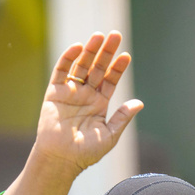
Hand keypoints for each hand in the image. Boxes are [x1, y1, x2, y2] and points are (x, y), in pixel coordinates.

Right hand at [0, 32, 142, 194]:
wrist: (61, 159)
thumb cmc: (86, 153)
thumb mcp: (110, 135)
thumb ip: (122, 118)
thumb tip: (140, 103)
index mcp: (99, 105)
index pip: (110, 81)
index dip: (118, 68)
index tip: (126, 56)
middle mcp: (85, 95)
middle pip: (97, 68)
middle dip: (106, 52)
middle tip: (115, 35)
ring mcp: (70, 93)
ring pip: (81, 66)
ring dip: (90, 51)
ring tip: (99, 36)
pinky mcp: (54, 92)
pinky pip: (61, 71)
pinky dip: (68, 58)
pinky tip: (78, 47)